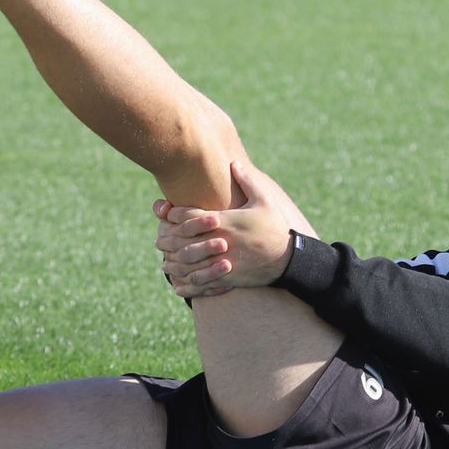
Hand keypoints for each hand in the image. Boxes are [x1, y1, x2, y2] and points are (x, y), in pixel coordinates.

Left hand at [153, 162, 294, 297]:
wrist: (289, 258)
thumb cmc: (276, 227)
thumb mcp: (264, 200)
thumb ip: (248, 181)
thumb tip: (234, 163)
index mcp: (225, 222)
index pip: (190, 217)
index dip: (174, 215)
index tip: (166, 214)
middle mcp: (220, 242)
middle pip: (184, 242)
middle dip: (169, 240)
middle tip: (159, 239)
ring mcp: (223, 262)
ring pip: (190, 265)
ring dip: (175, 264)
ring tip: (165, 263)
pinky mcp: (228, 278)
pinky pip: (202, 284)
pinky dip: (188, 285)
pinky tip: (179, 285)